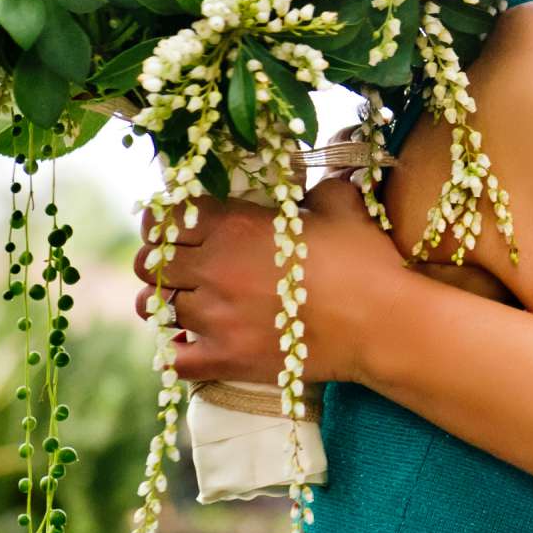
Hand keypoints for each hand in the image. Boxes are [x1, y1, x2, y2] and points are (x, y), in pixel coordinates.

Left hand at [131, 177, 408, 384]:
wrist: (382, 324)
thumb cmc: (366, 261)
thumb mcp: (342, 204)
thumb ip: (315, 183)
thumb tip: (315, 173)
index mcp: (235, 225)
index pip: (166, 218)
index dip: (165, 221)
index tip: (174, 226)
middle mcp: (215, 268)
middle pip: (150, 263)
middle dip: (159, 261)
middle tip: (181, 265)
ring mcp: (215, 317)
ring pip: (154, 308)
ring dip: (163, 303)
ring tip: (184, 303)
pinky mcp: (225, 358)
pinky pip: (172, 359)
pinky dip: (173, 352)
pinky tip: (187, 344)